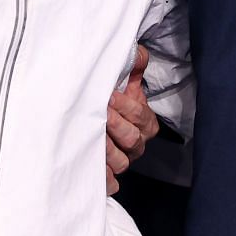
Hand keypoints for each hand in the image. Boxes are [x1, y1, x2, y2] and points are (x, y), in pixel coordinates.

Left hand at [103, 45, 157, 194]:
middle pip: (131, 139)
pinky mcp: (109, 174)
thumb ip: (134, 65)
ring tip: (92, 137)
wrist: (102, 117)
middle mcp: (136, 143)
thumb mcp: (127, 81)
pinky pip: (110, 183)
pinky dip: (102, 179)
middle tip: (99, 112)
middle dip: (115, 124)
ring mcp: (123, 160)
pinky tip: (90, 167)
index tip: (109, 95)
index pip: (139, 116)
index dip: (126, 106)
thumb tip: (137, 52)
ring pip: (122, 163)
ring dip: (107, 150)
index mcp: (145, 123)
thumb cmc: (114, 98)